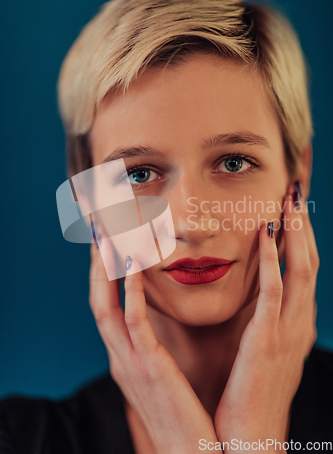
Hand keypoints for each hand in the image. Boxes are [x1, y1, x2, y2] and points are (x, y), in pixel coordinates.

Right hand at [89, 238, 217, 453]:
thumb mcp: (159, 376)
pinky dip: (128, 294)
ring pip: (106, 306)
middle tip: (98, 228)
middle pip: (96, 298)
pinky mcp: (148, 368)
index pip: (104, 304)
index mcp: (123, 355)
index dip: (101, 272)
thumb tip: (156, 327)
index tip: (107, 241)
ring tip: (107, 236)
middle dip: (95, 263)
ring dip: (104, 270)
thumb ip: (151, 350)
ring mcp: (129, 362)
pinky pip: (134, 325)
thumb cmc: (180, 415)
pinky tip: (131, 268)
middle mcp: (118, 355)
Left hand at [214, 183, 318, 452]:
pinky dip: (273, 260)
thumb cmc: (251, 392)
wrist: (250, 438)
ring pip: (300, 270)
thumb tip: (258, 295)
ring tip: (289, 201)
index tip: (291, 207)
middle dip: (303, 225)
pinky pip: (274, 292)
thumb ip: (265, 320)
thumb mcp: (264, 349)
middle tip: (295, 192)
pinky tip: (266, 234)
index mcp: (296, 323)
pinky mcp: (268, 340)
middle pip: (309, 262)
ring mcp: (288, 330)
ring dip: (295, 233)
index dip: (301, 236)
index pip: (304, 269)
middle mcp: (299, 322)